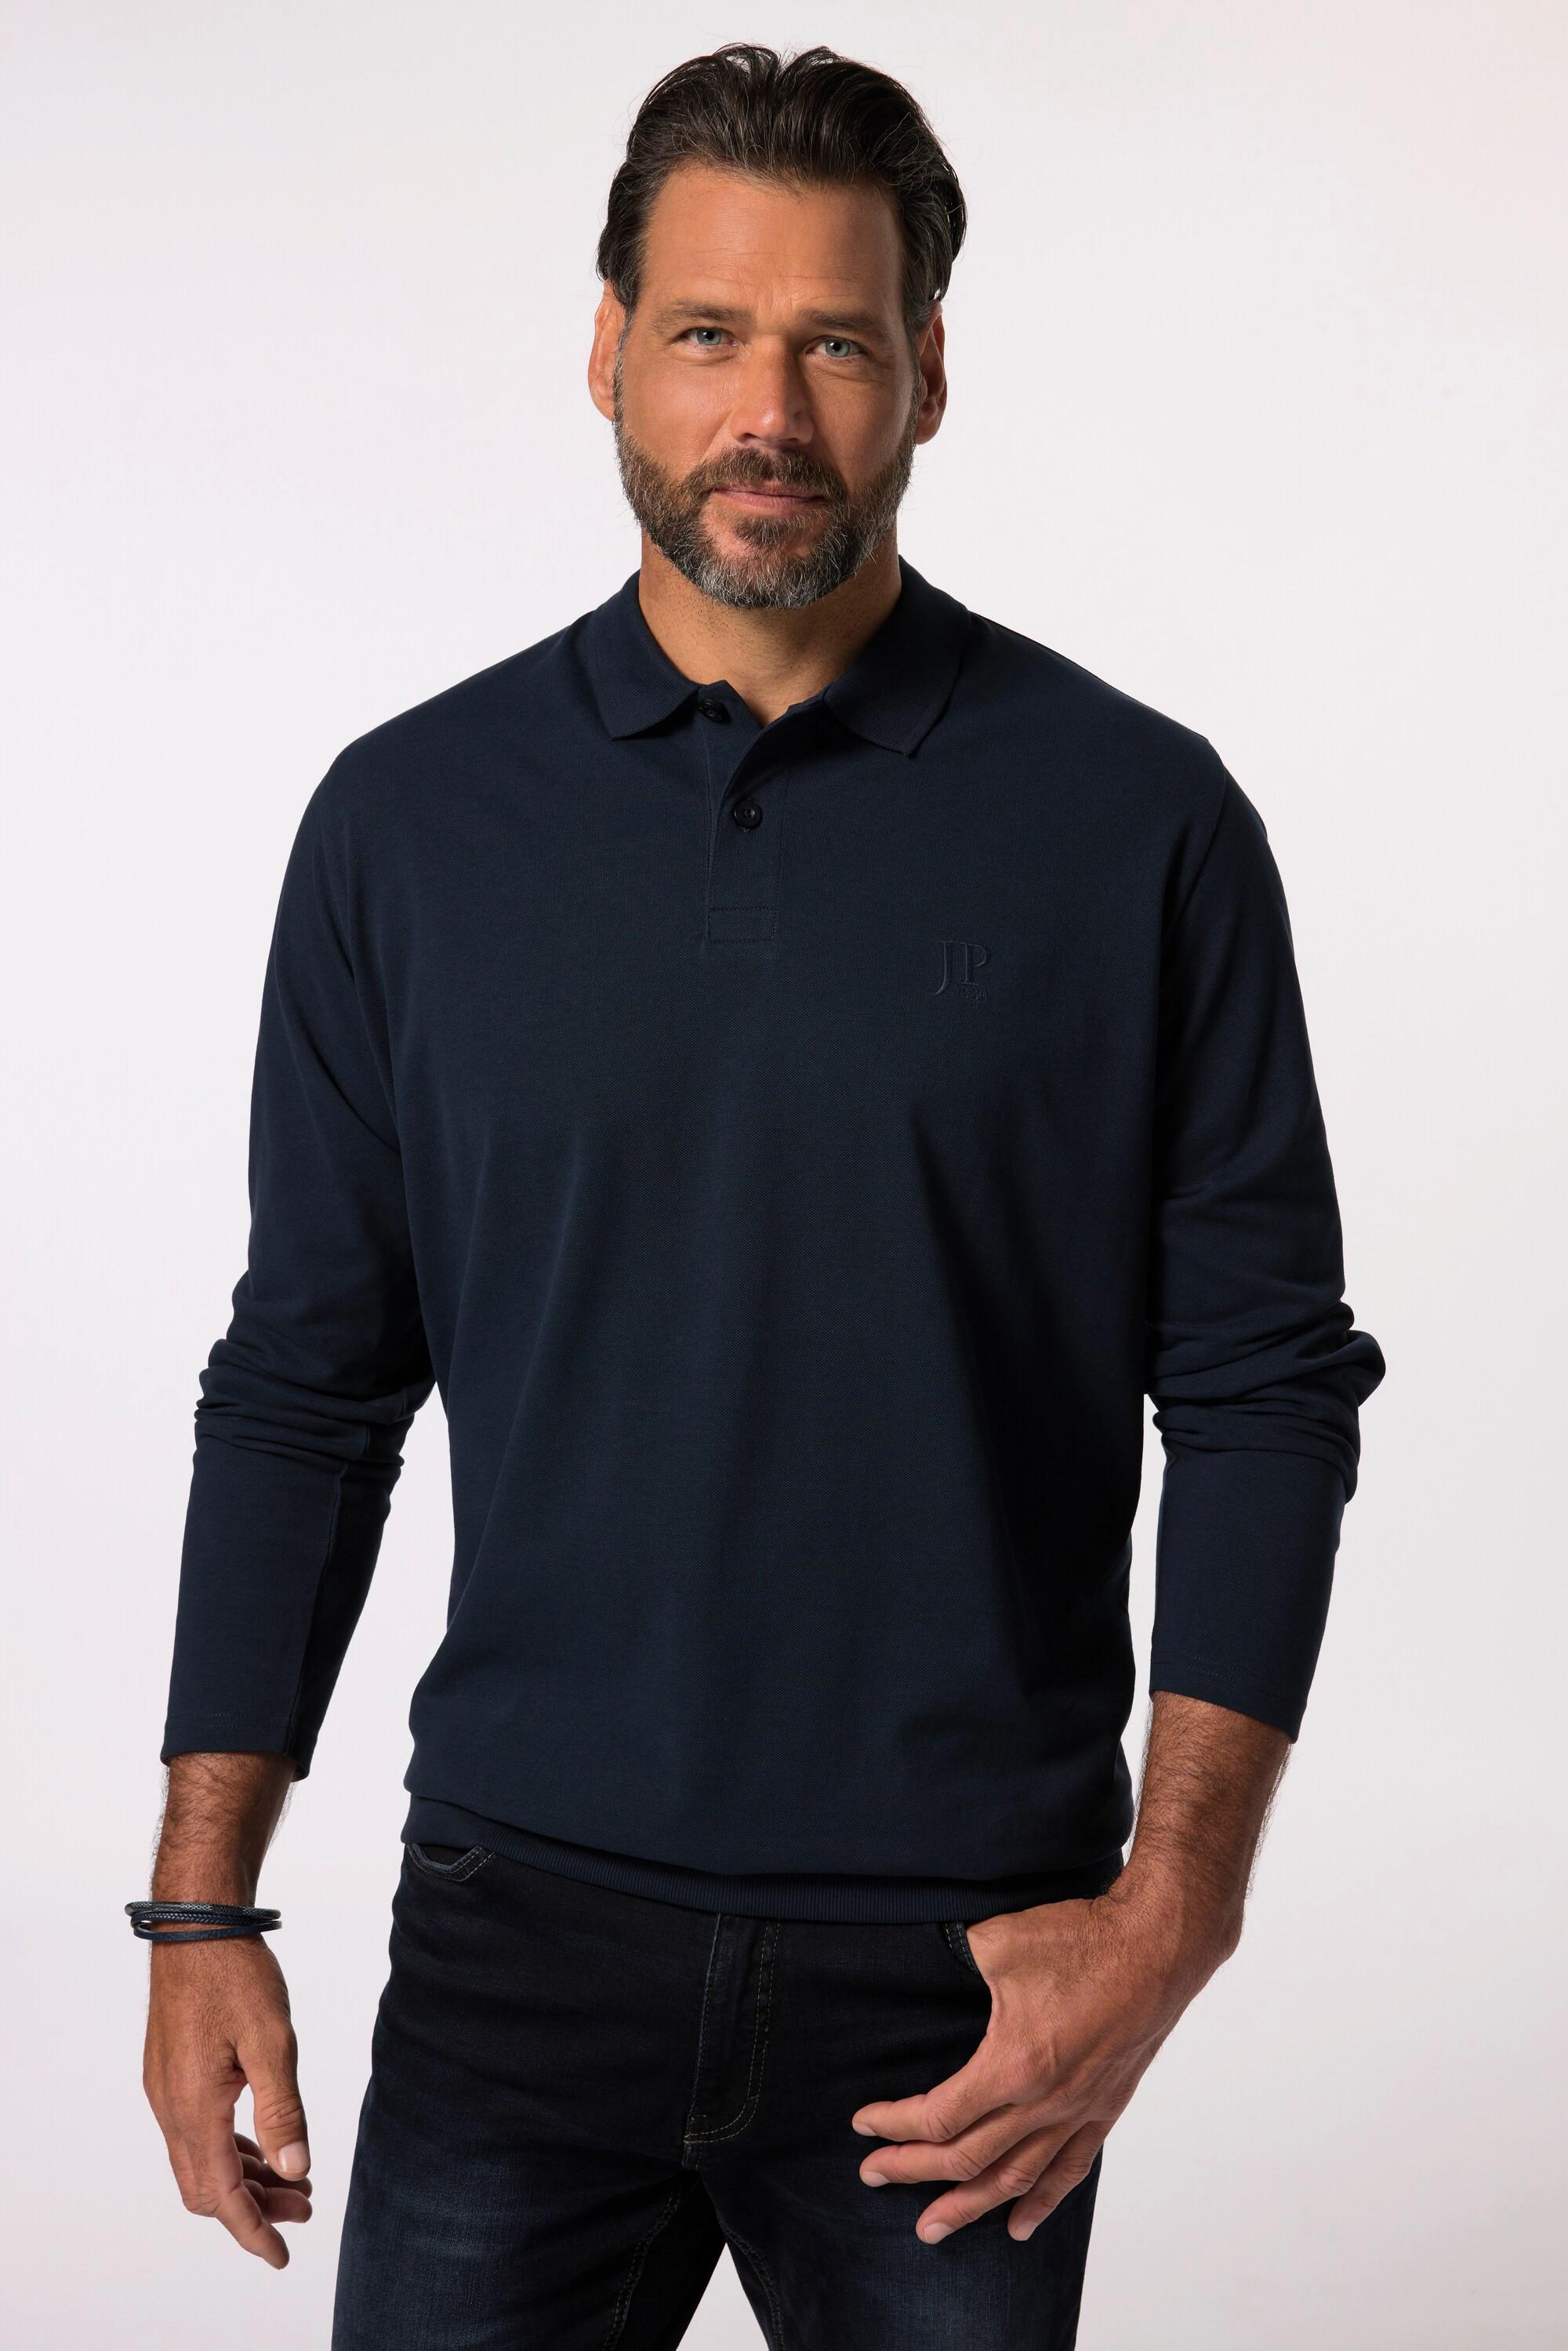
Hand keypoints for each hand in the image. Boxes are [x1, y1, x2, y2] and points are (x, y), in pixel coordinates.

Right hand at [142, 1934, 313, 2268]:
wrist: (195, 1924)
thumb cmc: (235, 1972)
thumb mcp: (272, 2040)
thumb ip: (283, 2110)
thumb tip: (295, 2172)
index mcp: (194, 2107)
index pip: (221, 2195)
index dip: (252, 2231)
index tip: (281, 2255)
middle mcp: (171, 2107)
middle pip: (207, 2187)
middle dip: (253, 2208)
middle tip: (303, 2208)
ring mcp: (166, 2090)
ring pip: (200, 2160)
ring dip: (244, 2177)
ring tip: (293, 2181)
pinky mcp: (171, 2072)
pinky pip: (196, 2132)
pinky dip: (230, 2148)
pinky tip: (262, 2143)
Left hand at [851, 1875, 1236, 2243]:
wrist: (1158, 1947)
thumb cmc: (1082, 1939)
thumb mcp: (1000, 1941)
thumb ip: (951, 1957)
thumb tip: (911, 1955)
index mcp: (1013, 2065)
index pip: (939, 2116)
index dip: (895, 2125)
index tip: (864, 2123)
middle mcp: (1044, 2103)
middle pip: (966, 2158)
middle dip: (912, 2171)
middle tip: (872, 2176)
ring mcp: (1076, 2112)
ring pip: (1014, 2179)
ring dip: (968, 2207)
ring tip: (931, 2229)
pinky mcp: (1103, 2110)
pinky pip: (1069, 2171)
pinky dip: (1041, 2204)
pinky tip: (1018, 2227)